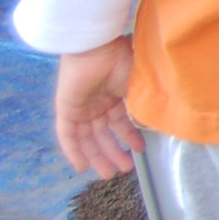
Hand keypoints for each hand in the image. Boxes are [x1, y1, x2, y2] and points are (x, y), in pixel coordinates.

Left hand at [54, 38, 142, 177]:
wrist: (98, 46)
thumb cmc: (122, 58)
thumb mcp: (137, 85)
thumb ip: (142, 104)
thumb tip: (152, 123)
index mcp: (114, 94)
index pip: (120, 122)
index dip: (129, 137)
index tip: (140, 150)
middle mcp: (96, 102)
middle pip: (103, 134)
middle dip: (114, 152)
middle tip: (123, 169)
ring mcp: (81, 106)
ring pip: (88, 138)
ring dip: (98, 156)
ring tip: (110, 173)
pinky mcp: (66, 109)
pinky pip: (68, 135)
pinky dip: (73, 151)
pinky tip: (82, 167)